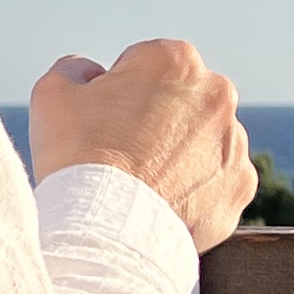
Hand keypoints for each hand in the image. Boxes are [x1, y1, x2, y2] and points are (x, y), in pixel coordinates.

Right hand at [29, 39, 254, 251]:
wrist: (104, 232)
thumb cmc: (77, 157)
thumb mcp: (54, 94)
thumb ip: (76, 69)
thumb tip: (90, 75)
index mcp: (177, 61)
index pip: (144, 65)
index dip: (118, 92)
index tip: (104, 122)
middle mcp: (217, 95)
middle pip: (181, 101)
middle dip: (157, 119)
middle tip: (122, 153)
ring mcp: (234, 144)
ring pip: (202, 142)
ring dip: (179, 155)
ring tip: (142, 183)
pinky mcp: (239, 188)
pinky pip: (216, 183)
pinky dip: (196, 192)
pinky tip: (162, 203)